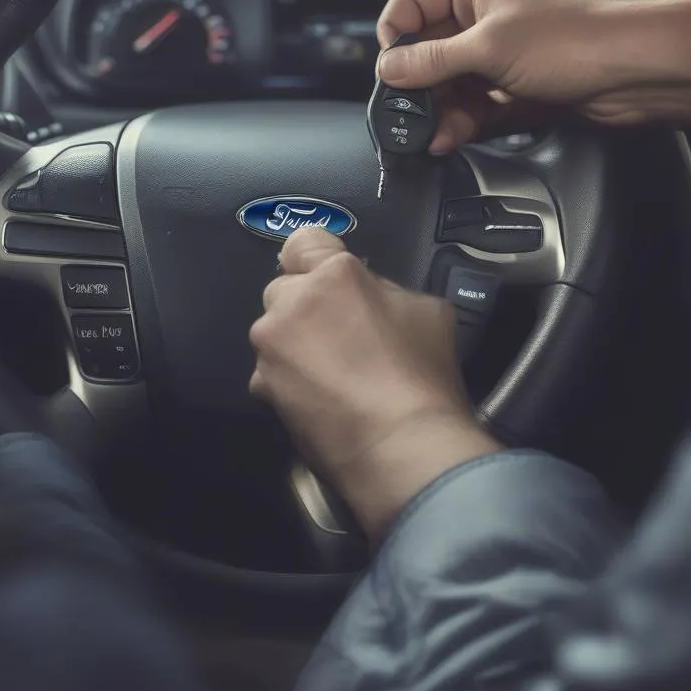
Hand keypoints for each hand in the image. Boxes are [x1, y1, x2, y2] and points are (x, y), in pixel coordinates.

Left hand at [250, 227, 500, 539]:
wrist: (403, 449)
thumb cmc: (423, 379)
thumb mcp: (427, 310)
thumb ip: (385, 288)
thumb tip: (370, 291)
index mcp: (334, 274)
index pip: (305, 240)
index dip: (317, 257)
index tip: (328, 276)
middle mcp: (292, 302)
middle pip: (287, 289)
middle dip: (308, 306)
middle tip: (343, 335)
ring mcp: (272, 346)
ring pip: (275, 332)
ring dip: (295, 344)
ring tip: (335, 374)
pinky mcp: (262, 386)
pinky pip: (270, 372)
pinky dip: (288, 381)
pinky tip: (321, 400)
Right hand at [377, 0, 690, 152]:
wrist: (633, 73)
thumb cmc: (573, 40)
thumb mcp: (487, 47)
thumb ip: (430, 61)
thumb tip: (388, 70)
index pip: (409, 5)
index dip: (393, 37)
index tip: (389, 70)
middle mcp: (481, 18)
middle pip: (426, 53)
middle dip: (416, 86)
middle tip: (405, 112)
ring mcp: (497, 55)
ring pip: (448, 86)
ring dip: (437, 112)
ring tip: (431, 134)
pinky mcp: (511, 88)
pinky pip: (472, 108)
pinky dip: (460, 124)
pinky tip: (449, 138)